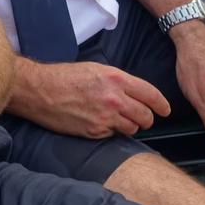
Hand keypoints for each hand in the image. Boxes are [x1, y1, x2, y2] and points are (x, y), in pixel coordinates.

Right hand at [7, 59, 170, 138]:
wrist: (39, 90)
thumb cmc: (64, 76)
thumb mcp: (96, 69)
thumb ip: (118, 81)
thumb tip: (134, 93)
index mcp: (116, 79)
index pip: (151, 95)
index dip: (162, 104)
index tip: (165, 110)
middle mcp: (114, 99)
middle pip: (145, 115)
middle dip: (147, 118)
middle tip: (143, 118)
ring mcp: (105, 117)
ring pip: (132, 128)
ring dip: (130, 126)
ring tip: (120, 121)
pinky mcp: (95, 131)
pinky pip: (113, 135)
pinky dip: (112, 131)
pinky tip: (101, 123)